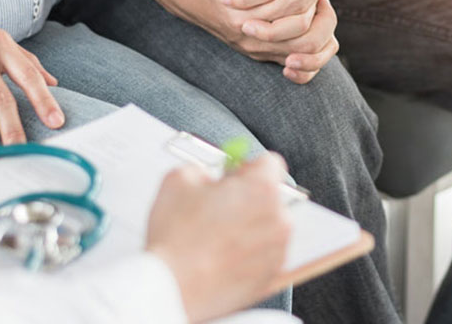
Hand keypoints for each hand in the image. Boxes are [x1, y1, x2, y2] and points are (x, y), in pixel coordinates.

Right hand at [146, 153, 291, 322]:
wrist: (172, 289)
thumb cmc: (176, 239)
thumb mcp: (179, 179)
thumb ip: (203, 168)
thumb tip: (210, 176)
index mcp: (261, 188)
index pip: (270, 162)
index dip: (247, 166)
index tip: (233, 176)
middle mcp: (279, 218)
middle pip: (271, 196)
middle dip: (248, 198)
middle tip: (219, 208)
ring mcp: (278, 250)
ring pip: (268, 226)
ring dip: (249, 226)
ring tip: (216, 237)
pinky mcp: (272, 276)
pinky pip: (264, 254)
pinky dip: (248, 252)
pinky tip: (222, 256)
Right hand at [202, 0, 337, 83]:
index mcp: (242, 14)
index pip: (292, 2)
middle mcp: (250, 38)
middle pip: (302, 27)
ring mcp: (258, 50)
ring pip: (307, 49)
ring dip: (321, 21)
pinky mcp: (264, 55)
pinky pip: (303, 68)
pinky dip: (317, 48)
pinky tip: (314, 20)